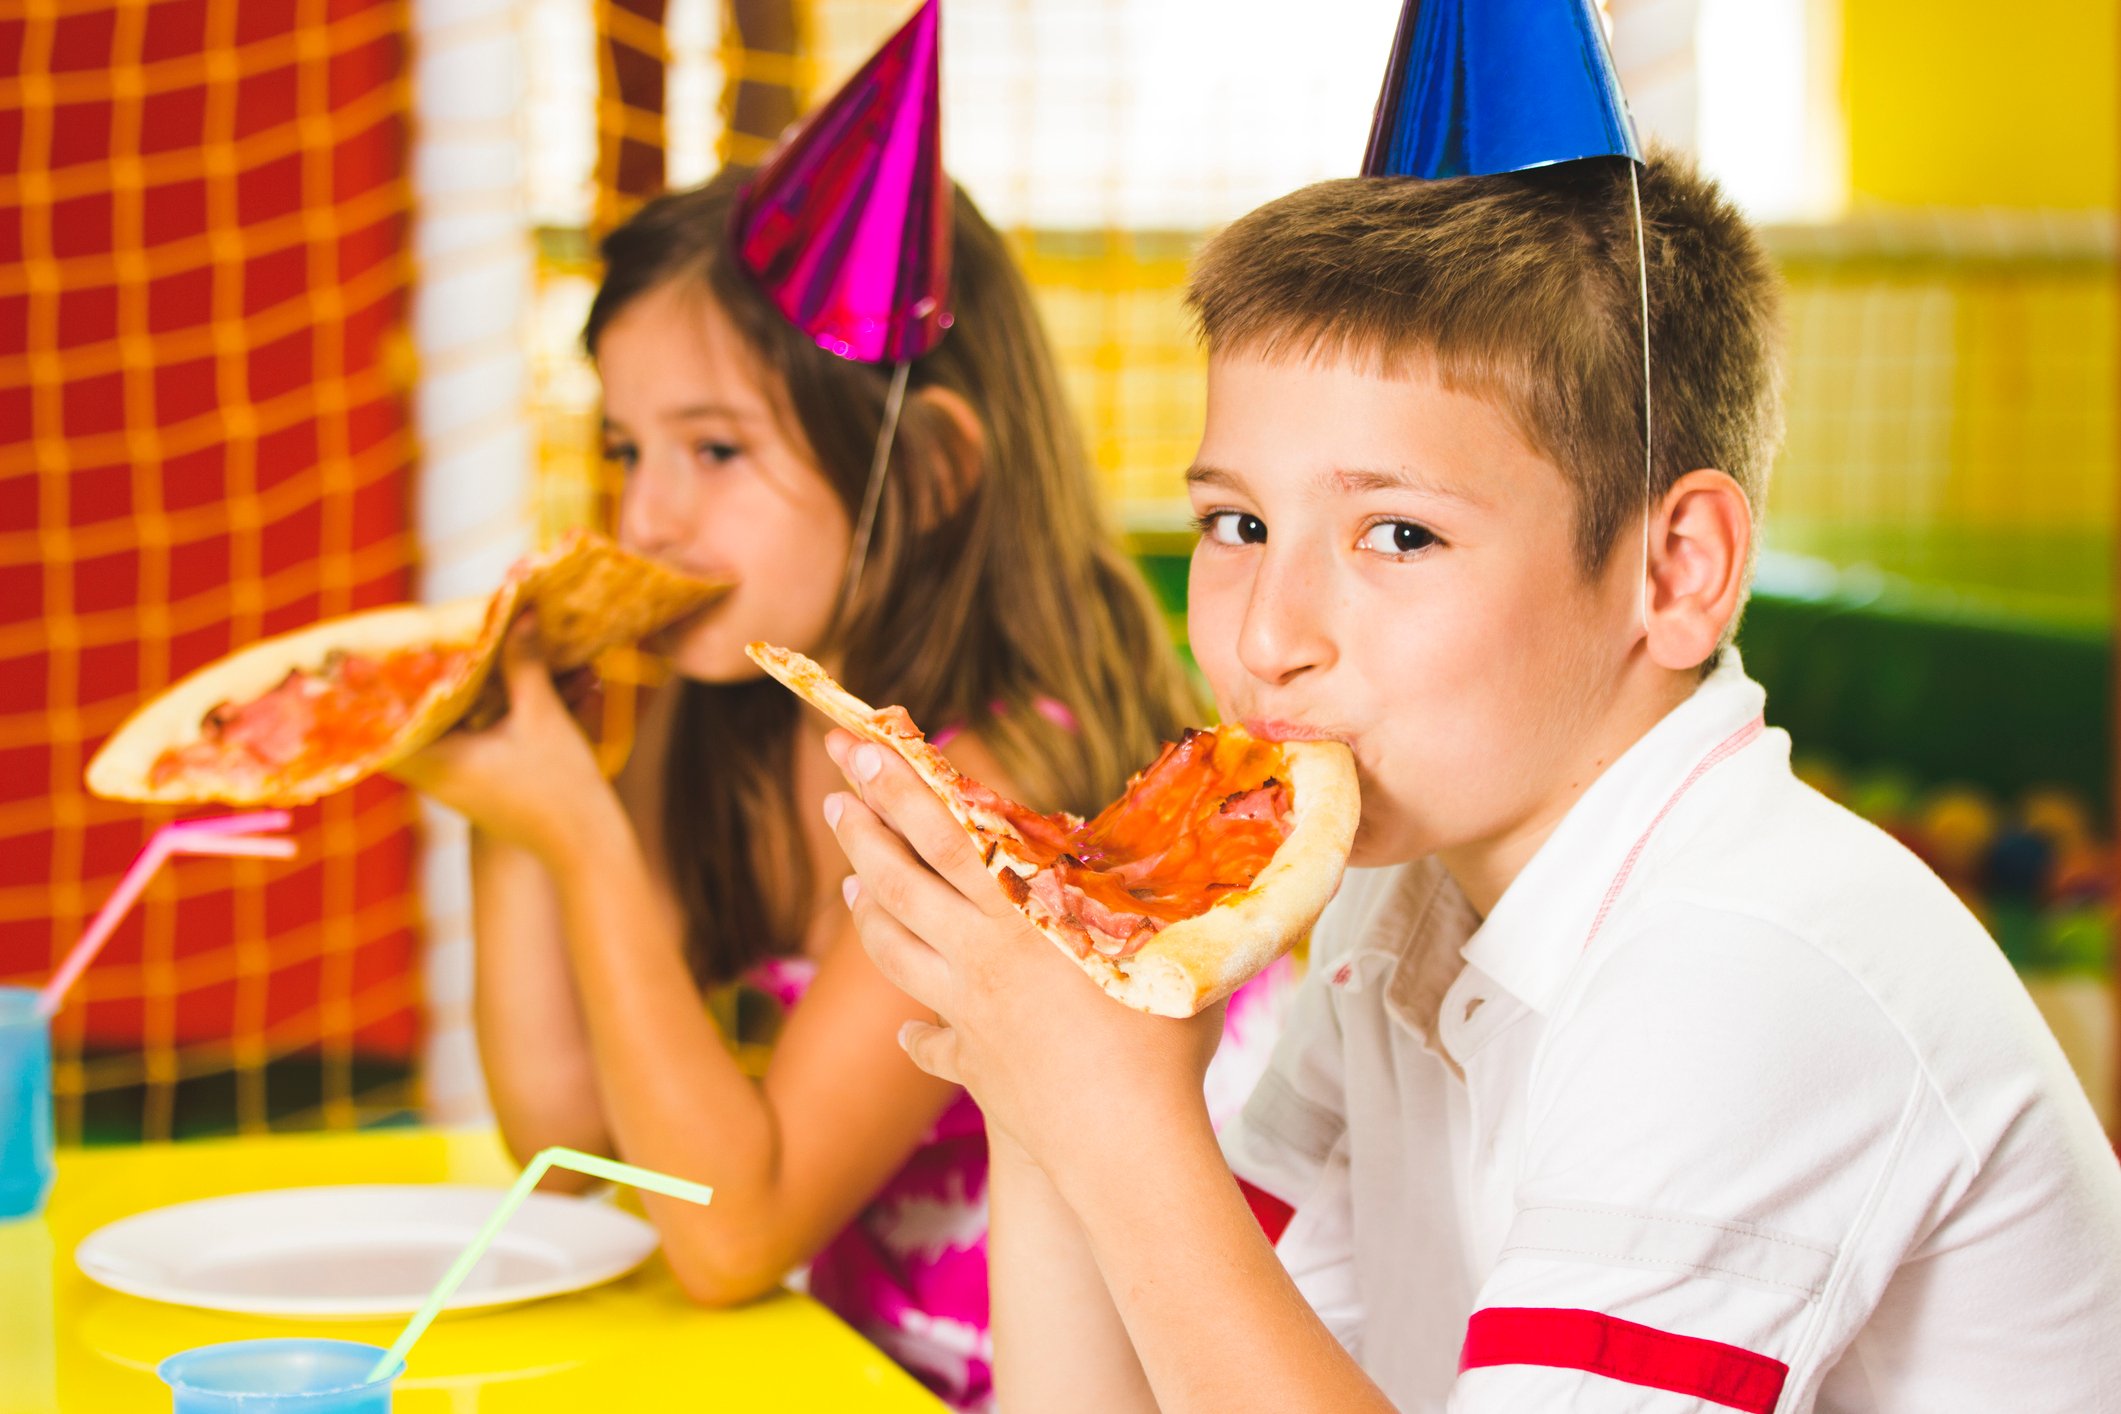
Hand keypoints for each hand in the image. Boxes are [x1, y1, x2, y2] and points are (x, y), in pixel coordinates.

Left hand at [390, 614, 619, 860]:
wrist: (588, 846)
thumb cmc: (561, 786)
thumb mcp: (542, 716)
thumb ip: (524, 663)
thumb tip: (521, 612)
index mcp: (440, 761)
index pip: (382, 727)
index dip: (371, 693)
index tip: (365, 662)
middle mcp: (437, 778)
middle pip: (403, 727)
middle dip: (408, 689)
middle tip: (404, 653)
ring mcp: (456, 787)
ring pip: (431, 737)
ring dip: (441, 704)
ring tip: (440, 666)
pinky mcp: (477, 790)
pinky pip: (456, 748)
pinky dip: (465, 721)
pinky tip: (483, 694)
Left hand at [821, 731, 1223, 1184]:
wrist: (1128, 1144)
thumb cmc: (1164, 1037)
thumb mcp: (1163, 943)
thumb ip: (1142, 895)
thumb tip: (1153, 849)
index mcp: (1024, 914)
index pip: (948, 832)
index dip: (904, 786)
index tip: (864, 747)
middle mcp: (981, 956)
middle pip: (901, 880)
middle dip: (865, 828)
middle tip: (835, 791)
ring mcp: (967, 1010)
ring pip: (895, 948)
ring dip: (866, 907)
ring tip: (848, 879)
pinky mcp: (972, 1064)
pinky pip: (932, 1042)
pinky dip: (919, 1033)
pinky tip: (910, 1034)